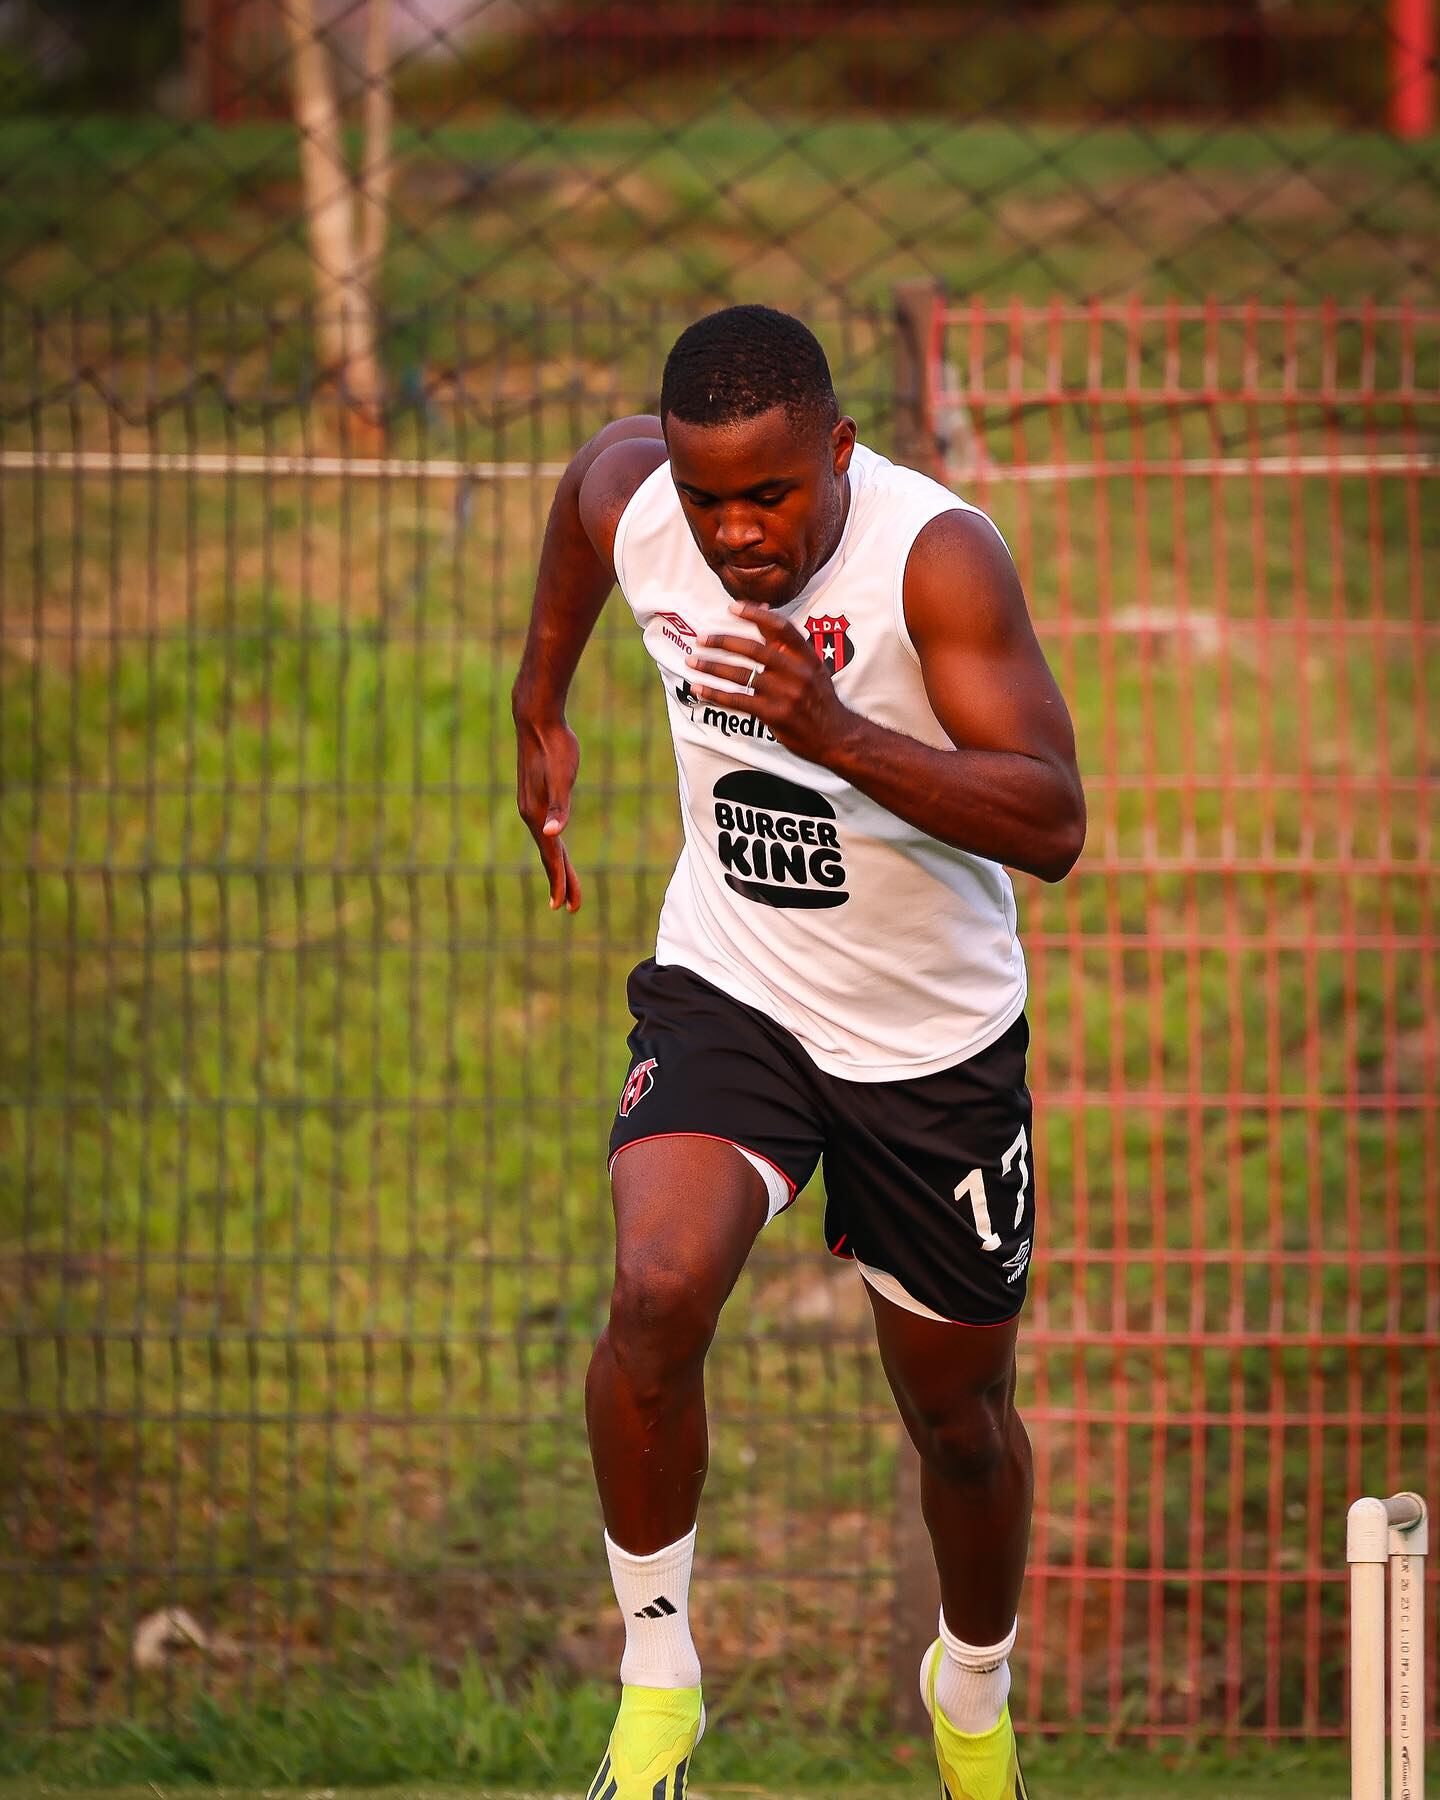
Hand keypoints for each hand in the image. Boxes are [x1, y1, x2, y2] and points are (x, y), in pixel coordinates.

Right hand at [514, 709, 581, 911]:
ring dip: (557, 865)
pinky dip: (553, 844)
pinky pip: (546, 829)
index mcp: (537, 815)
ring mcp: (531, 805)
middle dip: (562, 881)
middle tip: (572, 907)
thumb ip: (559, 808)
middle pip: (549, 856)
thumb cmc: (555, 747)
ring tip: (567, 883)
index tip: (563, 905)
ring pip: (547, 844)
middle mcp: (531, 814)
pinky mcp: (535, 795)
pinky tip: (556, 843)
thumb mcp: (563, 778)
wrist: (536, 719)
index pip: (551, 857)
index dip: (559, 881)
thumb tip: (552, 834)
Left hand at [685, 601, 851, 763]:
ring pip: (742, 675)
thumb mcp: (811, 667)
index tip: (732, 608)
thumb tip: (763, 609)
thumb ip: (785, 642)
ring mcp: (786, 695)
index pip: (781, 628)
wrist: (837, 736)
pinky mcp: (775, 715)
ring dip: (712, 667)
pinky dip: (716, 693)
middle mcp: (798, 672)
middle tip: (701, 639)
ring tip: (692, 662)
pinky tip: (700, 689)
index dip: (756, 614)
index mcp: (807, 657)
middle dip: (723, 642)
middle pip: (755, 650)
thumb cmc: (819, 698)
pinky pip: (739, 701)